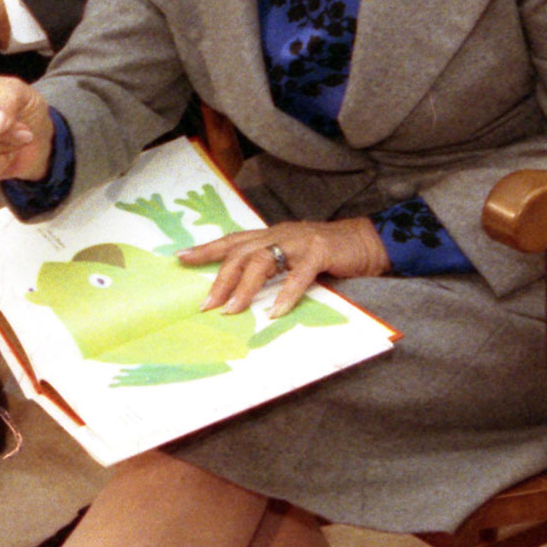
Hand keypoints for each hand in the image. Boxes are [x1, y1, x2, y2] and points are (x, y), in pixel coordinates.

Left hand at [179, 219, 388, 314]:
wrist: (367, 241)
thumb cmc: (326, 253)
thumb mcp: (292, 257)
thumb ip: (270, 267)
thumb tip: (241, 292)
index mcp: (269, 235)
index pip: (231, 241)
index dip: (205, 249)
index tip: (179, 258)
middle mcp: (278, 234)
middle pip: (240, 253)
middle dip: (220, 278)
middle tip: (206, 304)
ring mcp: (298, 241)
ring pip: (261, 261)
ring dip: (244, 288)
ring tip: (231, 310)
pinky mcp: (320, 252)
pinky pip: (298, 276)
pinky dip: (285, 295)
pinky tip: (275, 312)